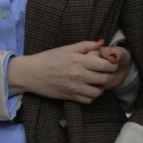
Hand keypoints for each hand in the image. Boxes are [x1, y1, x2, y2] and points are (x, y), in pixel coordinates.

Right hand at [8, 39, 124, 102]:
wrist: (30, 73)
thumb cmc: (47, 59)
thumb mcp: (66, 48)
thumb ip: (85, 45)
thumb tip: (101, 42)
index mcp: (78, 61)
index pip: (105, 65)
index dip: (112, 64)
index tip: (110, 63)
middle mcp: (79, 75)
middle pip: (105, 79)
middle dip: (108, 76)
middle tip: (105, 72)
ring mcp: (75, 88)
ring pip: (98, 92)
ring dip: (100, 87)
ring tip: (96, 81)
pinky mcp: (70, 97)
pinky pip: (88, 100)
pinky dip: (91, 96)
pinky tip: (87, 88)